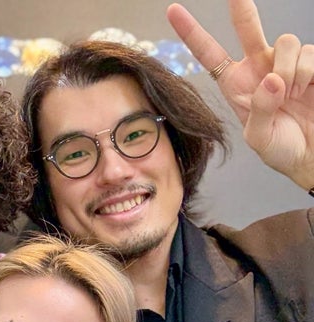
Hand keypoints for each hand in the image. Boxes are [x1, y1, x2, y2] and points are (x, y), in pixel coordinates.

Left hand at [167, 0, 313, 189]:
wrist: (310, 155)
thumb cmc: (280, 149)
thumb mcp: (259, 137)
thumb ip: (260, 109)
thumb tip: (272, 79)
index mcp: (235, 85)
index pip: (210, 55)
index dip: (192, 33)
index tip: (174, 11)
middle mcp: (258, 68)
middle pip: (247, 28)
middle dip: (241, 7)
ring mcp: (285, 64)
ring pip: (286, 42)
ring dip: (289, 70)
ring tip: (291, 95)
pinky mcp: (310, 63)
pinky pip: (309, 53)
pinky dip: (307, 73)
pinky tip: (305, 90)